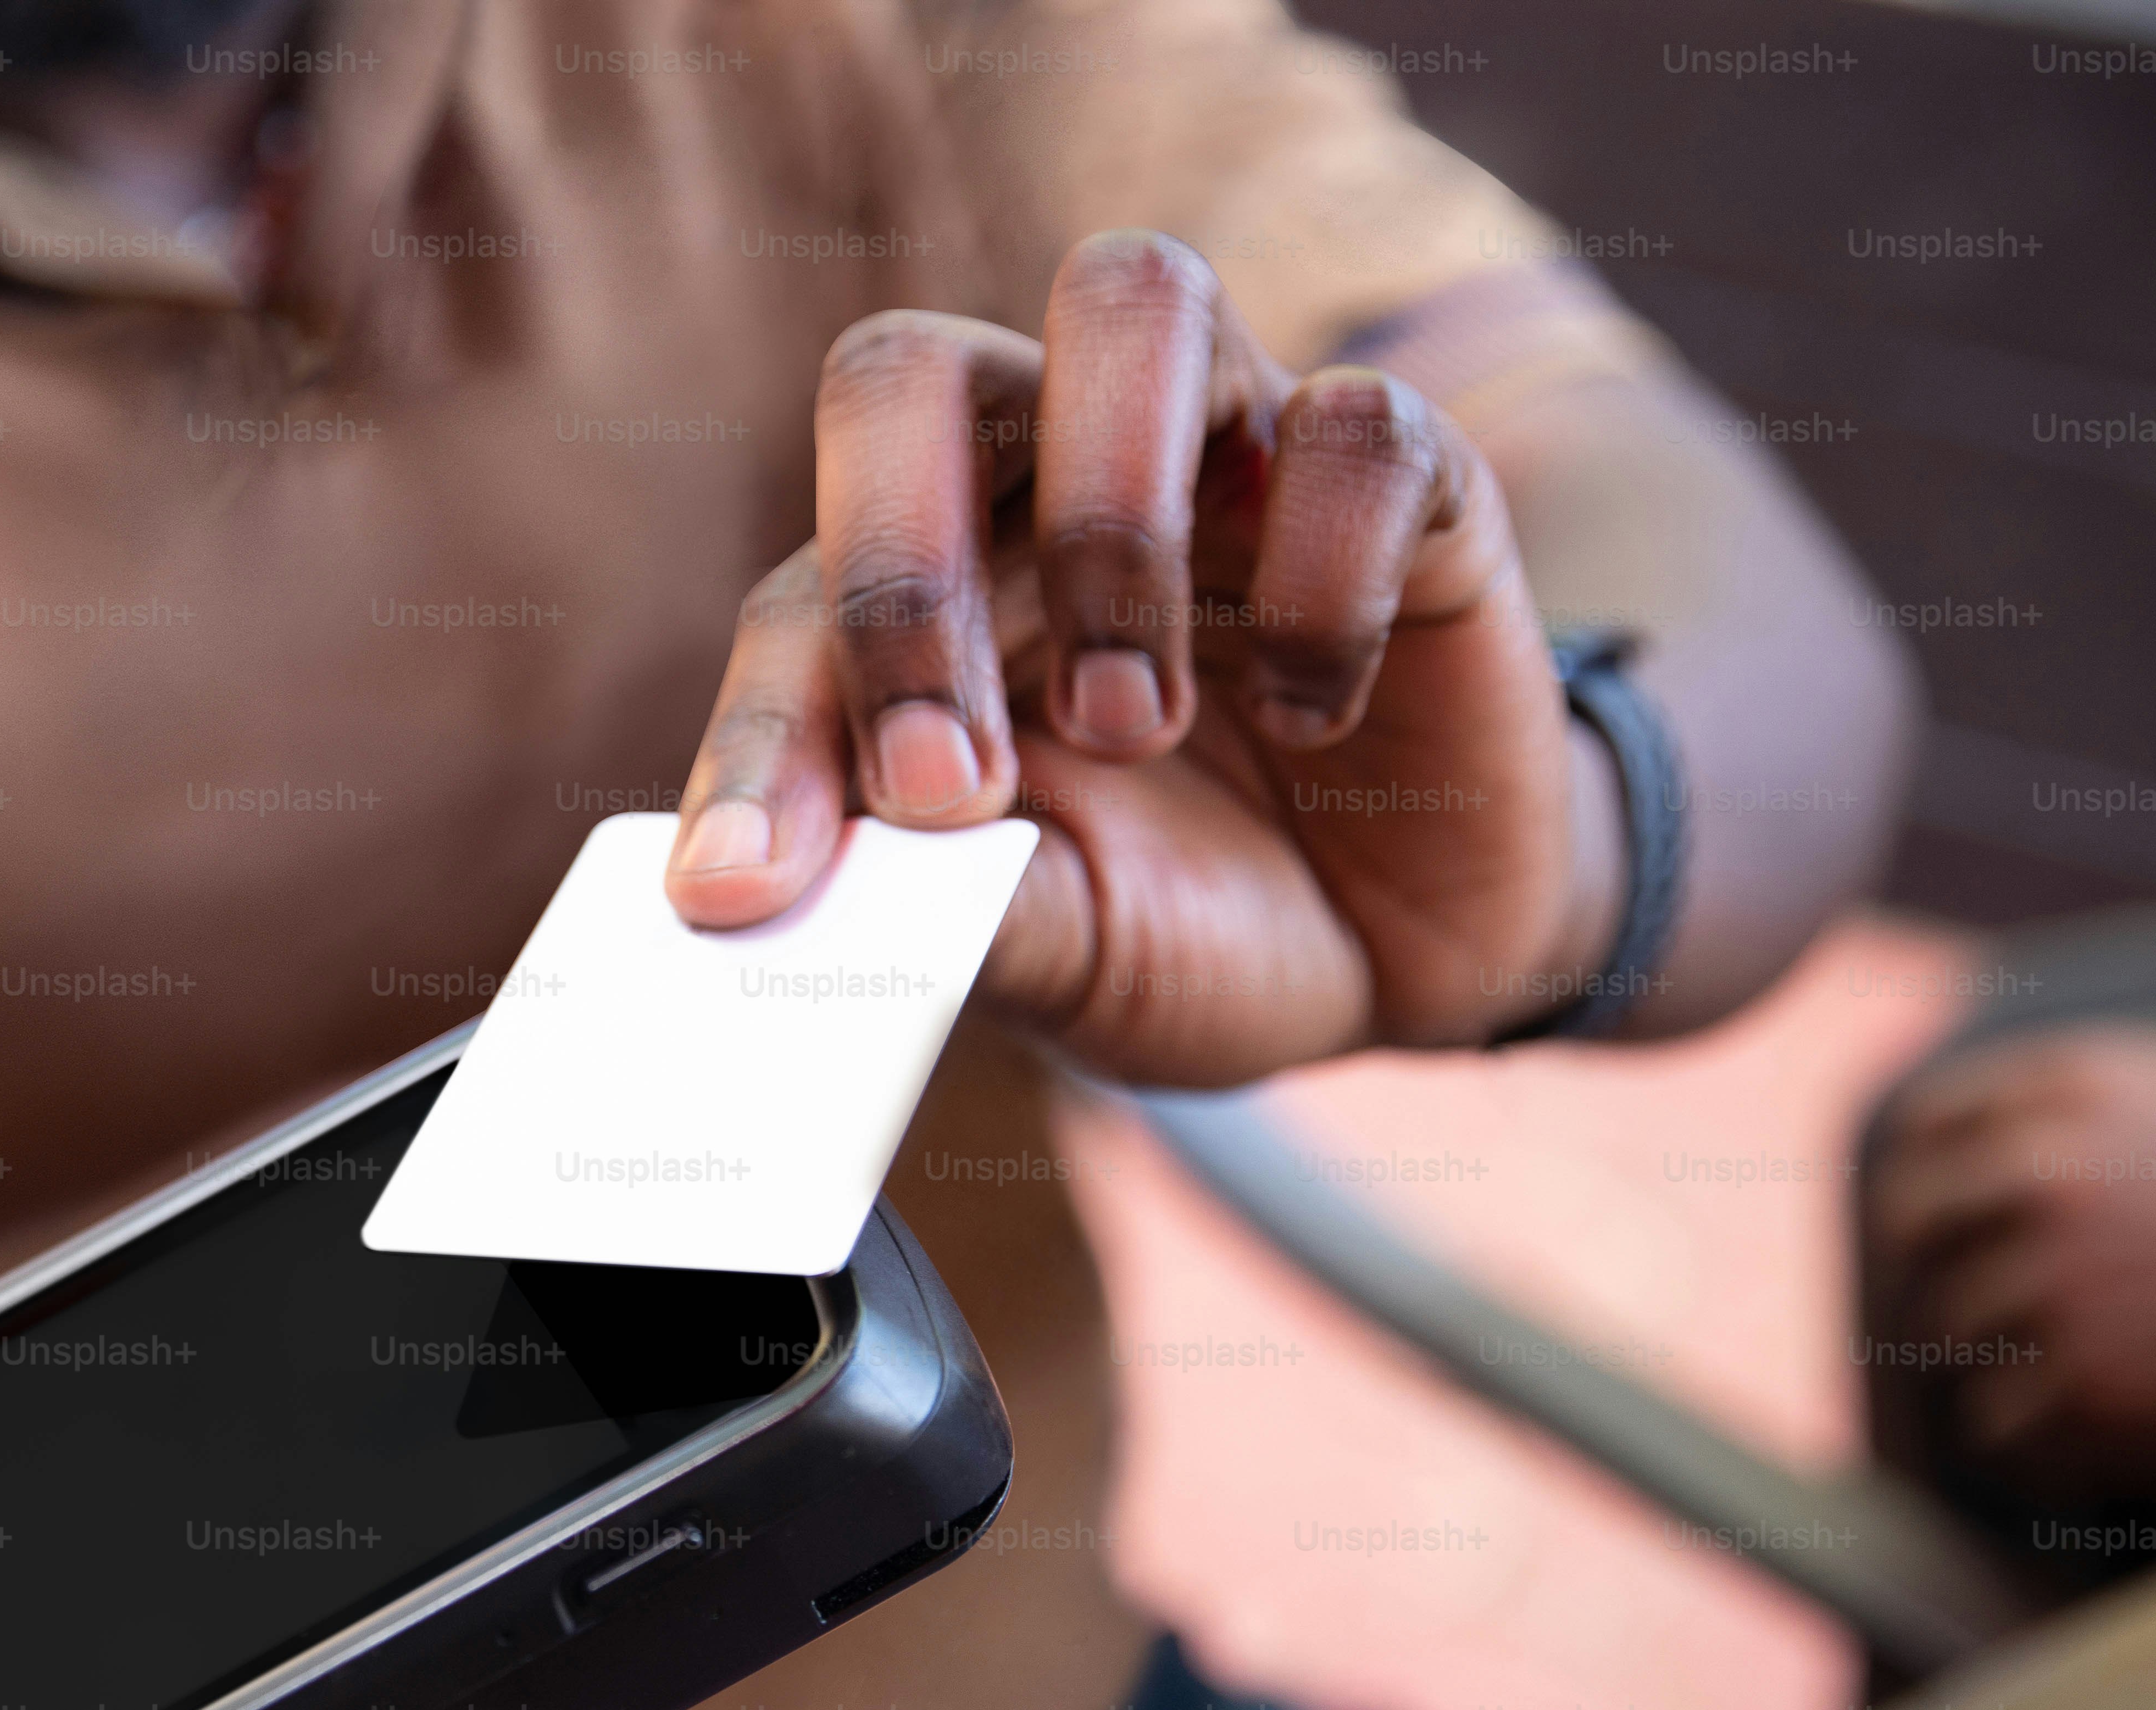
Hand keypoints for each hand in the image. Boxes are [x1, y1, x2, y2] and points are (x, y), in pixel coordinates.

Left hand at [665, 230, 1619, 1081]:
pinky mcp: (1410, 477)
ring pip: (1131, 298)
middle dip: (896, 570)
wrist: (1390, 966)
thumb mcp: (1056, 951)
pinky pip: (1358, 429)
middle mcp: (1052, 471)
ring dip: (1108, 527)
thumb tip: (789, 906)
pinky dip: (1322, 584)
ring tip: (1130, 725)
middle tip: (942, 785)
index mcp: (929, 587)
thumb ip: (945, 915)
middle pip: (908, 369)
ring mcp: (1229, 446)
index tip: (745, 889)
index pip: (795, 603)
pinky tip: (1311, 718)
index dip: (761, 743)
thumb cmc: (1180, 930)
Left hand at [1869, 1023, 2155, 1508]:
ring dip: (2010, 1364)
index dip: (1935, 1185)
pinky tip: (2106, 1446)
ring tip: (2099, 1383)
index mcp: (2073, 1086)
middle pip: (1920, 1234)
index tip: (1950, 1228)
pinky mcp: (2081, 1387)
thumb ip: (2088, 1115)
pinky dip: (2041, 1448)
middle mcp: (2043, 1172)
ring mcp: (2054, 1280)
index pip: (1929, 1129)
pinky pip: (1999, 1429)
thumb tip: (1971, 1148)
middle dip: (1952, 1275)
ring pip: (1955, 1337)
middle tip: (2011, 1321)